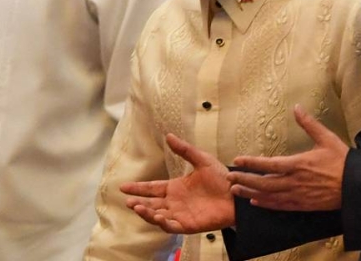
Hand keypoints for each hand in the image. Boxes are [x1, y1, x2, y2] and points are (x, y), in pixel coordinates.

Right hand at [121, 133, 235, 233]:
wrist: (237, 194)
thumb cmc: (221, 178)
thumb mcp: (201, 159)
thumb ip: (184, 150)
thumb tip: (168, 135)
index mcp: (175, 187)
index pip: (152, 187)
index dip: (138, 187)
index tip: (123, 186)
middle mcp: (175, 202)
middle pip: (151, 203)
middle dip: (138, 202)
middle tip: (128, 201)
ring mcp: (180, 214)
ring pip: (157, 216)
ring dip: (146, 213)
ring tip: (137, 207)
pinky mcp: (189, 225)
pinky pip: (171, 226)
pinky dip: (162, 223)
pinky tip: (157, 216)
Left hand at [229, 105, 348, 210]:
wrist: (357, 187)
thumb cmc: (343, 162)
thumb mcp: (326, 139)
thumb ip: (309, 124)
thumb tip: (297, 107)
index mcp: (298, 164)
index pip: (268, 164)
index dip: (251, 163)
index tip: (237, 160)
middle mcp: (294, 181)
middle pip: (263, 182)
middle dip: (245, 180)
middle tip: (230, 178)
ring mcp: (298, 195)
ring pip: (269, 196)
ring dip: (251, 193)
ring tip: (236, 190)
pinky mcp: (303, 205)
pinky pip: (280, 206)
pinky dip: (266, 204)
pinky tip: (256, 201)